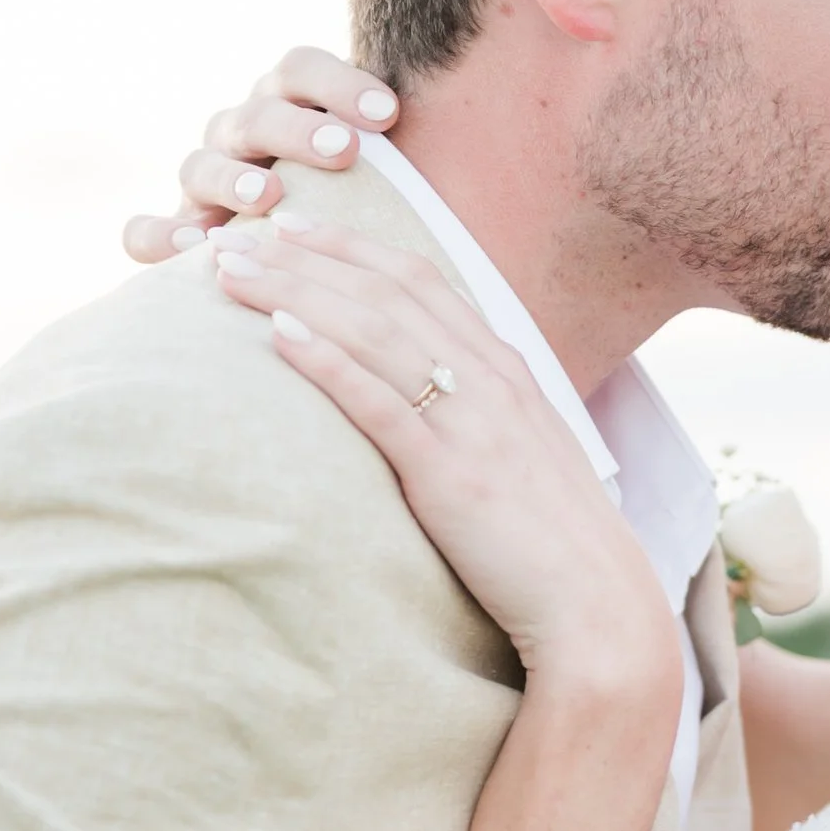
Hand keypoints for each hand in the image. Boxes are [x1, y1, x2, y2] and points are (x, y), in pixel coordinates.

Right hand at [123, 47, 400, 263]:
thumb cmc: (364, 224)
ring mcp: (201, 186)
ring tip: (268, 197)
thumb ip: (419, 157)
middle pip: (257, 111)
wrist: (303, 280)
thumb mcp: (392, 184)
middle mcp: (242, 136)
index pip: (300, 65)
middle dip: (299, 128)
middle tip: (342, 152)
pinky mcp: (172, 237)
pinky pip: (144, 234)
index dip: (339, 82)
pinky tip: (191, 253)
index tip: (389, 113)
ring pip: (199, 162)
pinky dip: (160, 238)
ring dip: (231, 175)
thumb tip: (513, 127)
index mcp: (290, 107)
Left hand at [212, 217, 679, 693]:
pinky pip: (380, 404)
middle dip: (303, 256)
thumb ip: (482, 418)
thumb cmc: (555, 543)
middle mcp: (490, 380)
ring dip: (295, 291)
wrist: (598, 605)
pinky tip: (278, 333)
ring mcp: (472, 423)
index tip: (292, 226)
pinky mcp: (450, 475)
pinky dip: (327, 361)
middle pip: (384, 292)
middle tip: (233, 238)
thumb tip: (434, 408)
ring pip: (373, 332)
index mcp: (507, 370)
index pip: (420, 281)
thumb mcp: (524, 458)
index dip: (351, 246)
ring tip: (230, 272)